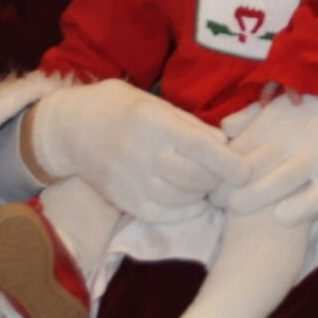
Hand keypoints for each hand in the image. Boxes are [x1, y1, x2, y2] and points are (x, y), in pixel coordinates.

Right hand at [25, 79, 251, 221]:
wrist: (70, 128)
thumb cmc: (121, 108)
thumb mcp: (155, 103)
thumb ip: (190, 125)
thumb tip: (225, 144)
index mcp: (152, 121)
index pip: (198, 147)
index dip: (228, 162)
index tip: (247, 172)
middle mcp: (139, 152)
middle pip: (194, 177)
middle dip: (218, 179)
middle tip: (227, 174)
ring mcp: (129, 180)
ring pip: (181, 199)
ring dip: (202, 194)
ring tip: (205, 182)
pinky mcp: (122, 200)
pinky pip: (163, 214)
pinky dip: (184, 210)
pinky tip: (189, 199)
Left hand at [225, 48, 317, 224]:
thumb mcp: (284, 102)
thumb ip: (252, 117)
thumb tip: (223, 131)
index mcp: (274, 120)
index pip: (236, 148)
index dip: (217, 167)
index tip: (205, 182)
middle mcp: (291, 137)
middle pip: (250, 165)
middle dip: (226, 186)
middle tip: (214, 202)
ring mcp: (316, 154)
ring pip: (279, 179)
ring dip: (254, 196)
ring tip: (235, 211)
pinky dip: (300, 208)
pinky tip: (283, 219)